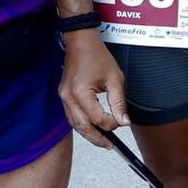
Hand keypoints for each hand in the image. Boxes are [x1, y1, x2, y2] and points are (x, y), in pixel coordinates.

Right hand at [58, 29, 127, 144]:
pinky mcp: (64, 96)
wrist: (80, 41)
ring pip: (75, 124)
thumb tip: (124, 121)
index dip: (111, 124)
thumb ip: (118, 102)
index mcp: (80, 93)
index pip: (97, 118)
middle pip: (82, 127)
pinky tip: (92, 127)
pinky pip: (71, 116)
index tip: (121, 122)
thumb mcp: (114, 78)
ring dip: (89, 134)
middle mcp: (68, 97)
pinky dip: (82, 124)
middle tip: (110, 146)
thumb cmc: (96, 55)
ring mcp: (63, 97)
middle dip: (97, 139)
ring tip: (103, 140)